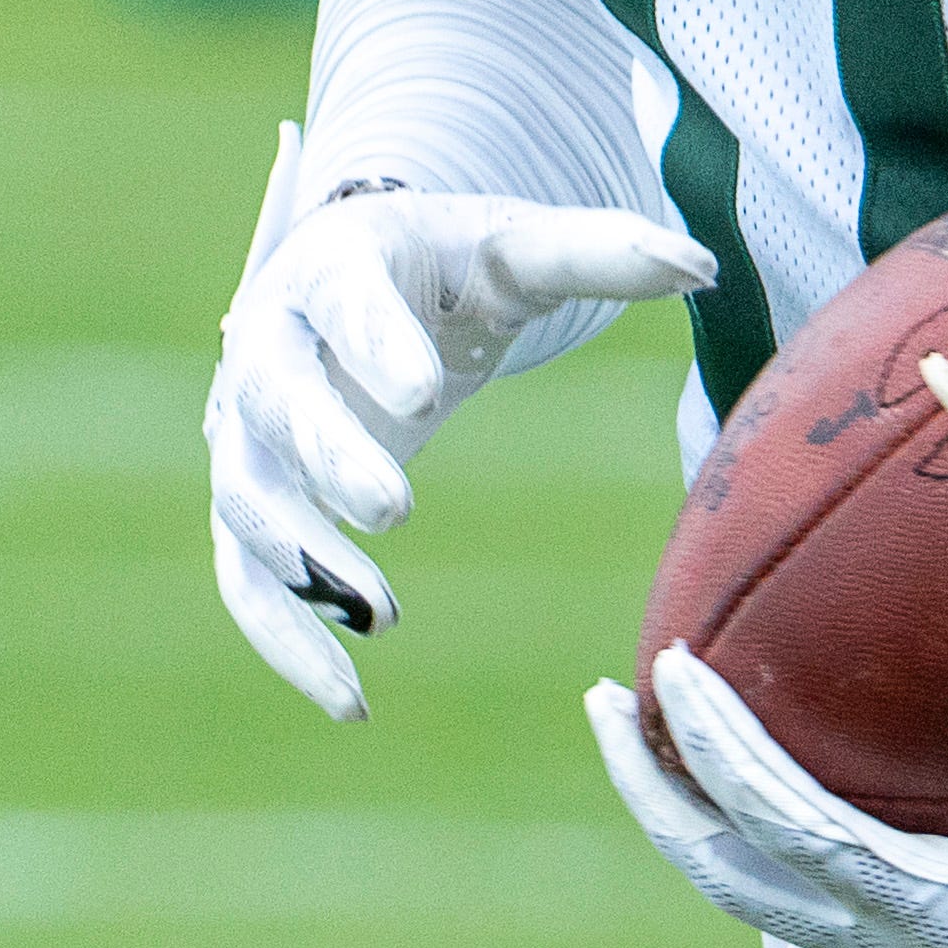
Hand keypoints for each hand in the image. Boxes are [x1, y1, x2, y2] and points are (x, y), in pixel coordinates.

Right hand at [208, 167, 714, 719]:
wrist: (353, 286)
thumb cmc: (446, 266)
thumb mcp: (516, 248)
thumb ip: (599, 252)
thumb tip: (700, 267)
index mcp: (333, 266)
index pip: (343, 300)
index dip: (374, 344)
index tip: (422, 396)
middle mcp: (268, 344)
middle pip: (275, 400)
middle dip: (329, 454)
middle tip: (396, 506)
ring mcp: (248, 430)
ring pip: (247, 501)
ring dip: (302, 564)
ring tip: (383, 616)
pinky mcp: (254, 501)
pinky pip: (247, 578)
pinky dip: (286, 638)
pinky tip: (351, 700)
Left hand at [587, 591, 947, 947]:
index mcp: (933, 920)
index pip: (784, 831)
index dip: (718, 753)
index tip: (670, 666)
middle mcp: (901, 944)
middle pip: (731, 876)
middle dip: (659, 794)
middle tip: (605, 703)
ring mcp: (914, 947)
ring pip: (766, 884)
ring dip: (705, 809)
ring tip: (668, 723)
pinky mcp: (941, 934)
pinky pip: (817, 874)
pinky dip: (772, 816)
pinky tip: (791, 755)